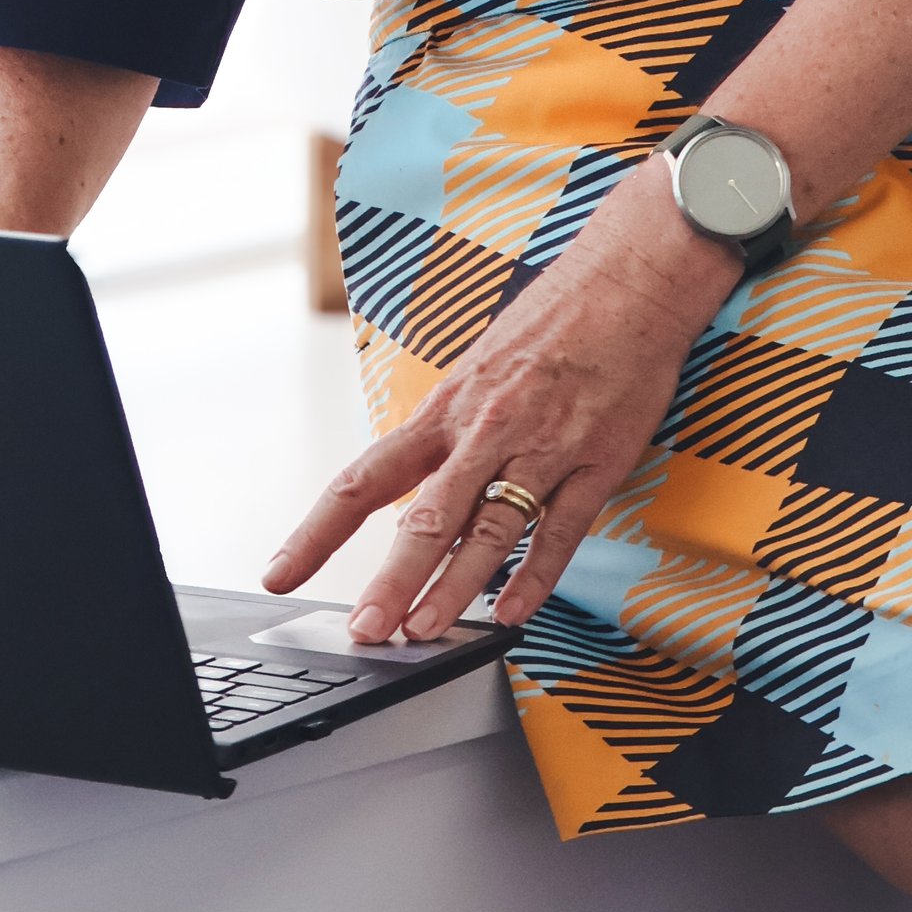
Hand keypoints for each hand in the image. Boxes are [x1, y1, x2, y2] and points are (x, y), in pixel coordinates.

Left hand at [263, 159, 741, 642]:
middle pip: (426, 517)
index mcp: (447, 408)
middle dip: (391, 580)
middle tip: (367, 630)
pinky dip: (535, 579)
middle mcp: (486, 430)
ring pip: (489, 532)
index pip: (364, 478)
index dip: (318, 531)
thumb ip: (450, 432)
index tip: (282, 571)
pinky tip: (511, 612)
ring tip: (428, 632)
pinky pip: (560, 533)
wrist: (629, 279)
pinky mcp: (597, 462)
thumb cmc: (553, 319)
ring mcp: (543, 448)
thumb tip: (414, 488)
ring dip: (455, 588)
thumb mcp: (479, 368)